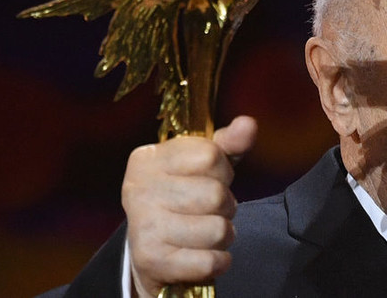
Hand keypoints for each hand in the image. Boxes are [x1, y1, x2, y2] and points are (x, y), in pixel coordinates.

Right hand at [122, 116, 257, 296]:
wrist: (152, 248)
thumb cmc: (182, 195)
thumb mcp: (201, 164)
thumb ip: (227, 144)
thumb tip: (248, 124)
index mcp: (148, 158)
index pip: (210, 155)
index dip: (222, 170)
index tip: (210, 178)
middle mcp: (138, 189)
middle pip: (215, 194)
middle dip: (225, 205)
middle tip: (210, 209)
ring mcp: (143, 226)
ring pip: (217, 229)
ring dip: (223, 234)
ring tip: (206, 231)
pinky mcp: (152, 261)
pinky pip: (210, 261)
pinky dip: (218, 261)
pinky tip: (204, 254)